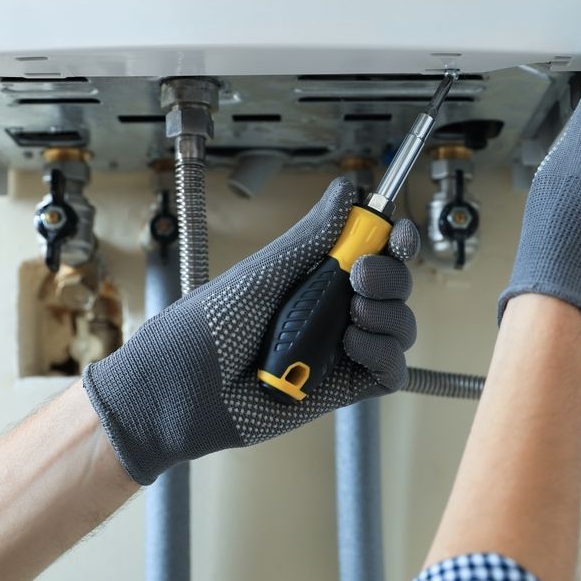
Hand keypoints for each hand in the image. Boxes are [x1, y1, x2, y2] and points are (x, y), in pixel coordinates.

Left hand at [83, 178, 418, 484]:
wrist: (180, 390)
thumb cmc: (204, 328)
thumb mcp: (261, 273)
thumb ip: (311, 237)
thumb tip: (348, 190)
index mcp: (315, 274)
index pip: (374, 251)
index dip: (396, 240)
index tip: (397, 236)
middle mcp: (334, 308)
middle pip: (396, 286)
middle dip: (390, 276)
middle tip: (358, 276)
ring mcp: (342, 349)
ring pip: (400, 326)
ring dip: (388, 315)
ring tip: (351, 317)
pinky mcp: (345, 387)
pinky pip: (391, 370)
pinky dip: (384, 354)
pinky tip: (352, 347)